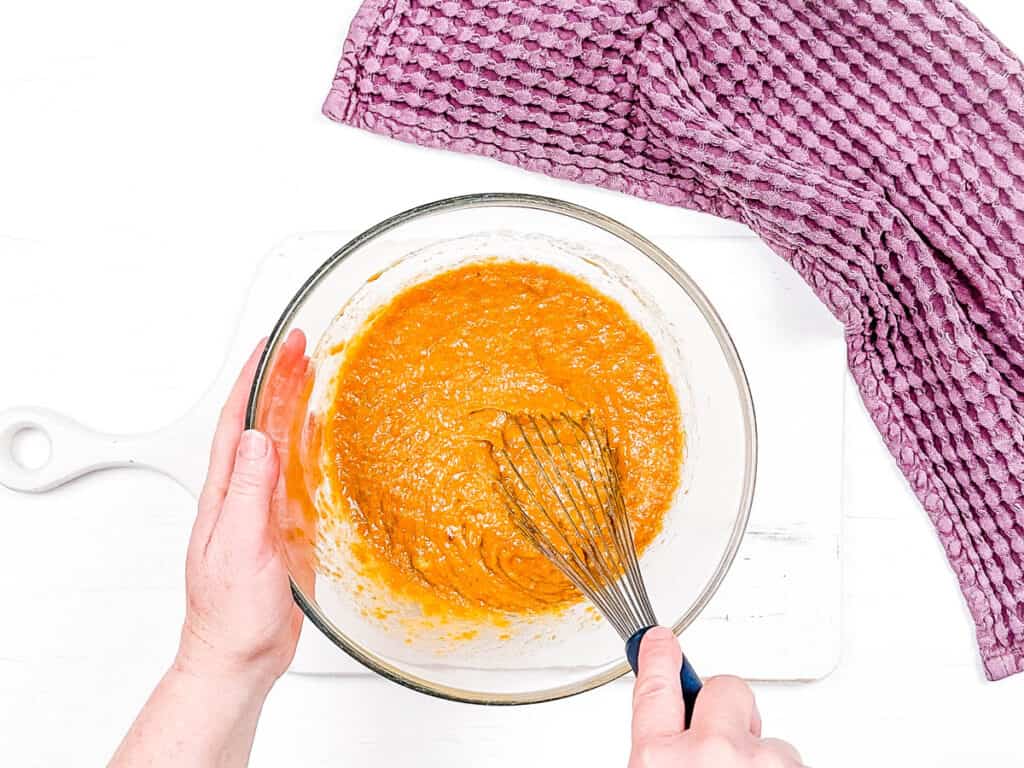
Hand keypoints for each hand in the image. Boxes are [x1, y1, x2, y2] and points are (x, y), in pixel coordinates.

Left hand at [111, 332, 308, 766]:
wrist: (239, 657)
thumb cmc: (231, 614)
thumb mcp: (239, 548)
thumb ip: (248, 493)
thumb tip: (258, 439)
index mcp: (226, 494)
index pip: (238, 421)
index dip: (254, 379)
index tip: (273, 345)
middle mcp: (244, 494)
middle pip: (262, 423)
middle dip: (279, 379)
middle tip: (302, 344)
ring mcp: (265, 509)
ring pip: (282, 444)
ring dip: (295, 405)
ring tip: (314, 372)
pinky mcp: (286, 528)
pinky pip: (300, 475)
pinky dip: (311, 445)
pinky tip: (323, 432)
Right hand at [630, 627, 803, 766]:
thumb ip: (669, 757)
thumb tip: (678, 739)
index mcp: (659, 761)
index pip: (654, 690)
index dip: (659, 659)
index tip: (661, 640)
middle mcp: (708, 752)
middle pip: (725, 690)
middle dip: (733, 710)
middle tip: (730, 751)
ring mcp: (755, 759)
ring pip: (766, 735)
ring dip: (762, 759)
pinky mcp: (793, 767)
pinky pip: (792, 760)